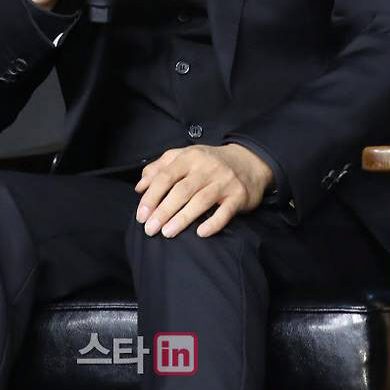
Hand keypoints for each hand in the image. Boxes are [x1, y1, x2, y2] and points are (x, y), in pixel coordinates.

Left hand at [134, 143, 273, 238]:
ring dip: (182, 218)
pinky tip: (200, 233)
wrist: (249, 161)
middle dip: (163, 211)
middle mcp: (206, 168)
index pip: (166, 176)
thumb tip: (140, 186)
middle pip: (181, 190)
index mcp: (190, 157)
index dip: (152, 196)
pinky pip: (225, 211)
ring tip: (167, 232)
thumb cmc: (209, 162)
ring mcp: (224, 181)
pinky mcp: (238, 196)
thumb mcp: (185, 156)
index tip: (141, 214)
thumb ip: (160, 168)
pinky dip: (213, 223)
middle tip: (150, 229)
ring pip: (200, 201)